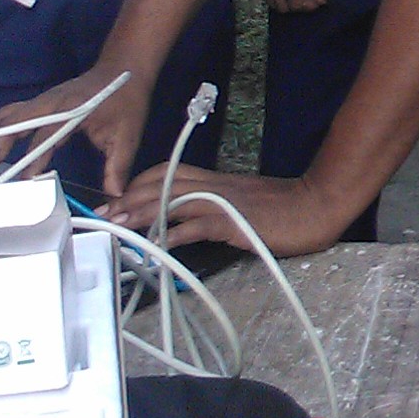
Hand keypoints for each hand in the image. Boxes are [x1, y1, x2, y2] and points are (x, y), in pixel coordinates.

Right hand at [0, 62, 146, 188]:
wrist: (122, 68)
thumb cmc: (124, 99)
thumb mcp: (128, 133)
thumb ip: (118, 164)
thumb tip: (113, 194)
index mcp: (70, 109)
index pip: (46, 135)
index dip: (34, 158)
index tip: (23, 181)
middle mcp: (48, 102)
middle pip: (13, 124)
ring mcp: (39, 102)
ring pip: (2, 118)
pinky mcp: (35, 104)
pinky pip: (3, 114)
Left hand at [115, 164, 349, 257]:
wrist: (316, 204)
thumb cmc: (284, 208)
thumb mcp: (243, 203)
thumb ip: (216, 207)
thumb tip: (190, 219)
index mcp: (215, 180)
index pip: (167, 171)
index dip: (137, 183)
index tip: (115, 199)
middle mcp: (213, 186)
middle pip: (161, 184)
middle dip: (128, 198)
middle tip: (102, 214)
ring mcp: (222, 202)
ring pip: (172, 201)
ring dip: (140, 213)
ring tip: (116, 226)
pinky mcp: (233, 221)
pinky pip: (197, 225)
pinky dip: (173, 234)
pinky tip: (156, 245)